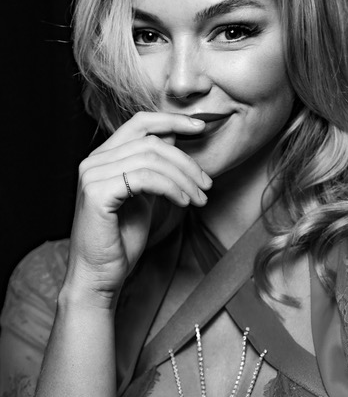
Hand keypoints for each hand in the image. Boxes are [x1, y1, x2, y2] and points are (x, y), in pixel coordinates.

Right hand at [62, 112, 211, 307]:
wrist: (100, 276)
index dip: (172, 120)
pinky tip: (183, 202)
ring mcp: (92, 175)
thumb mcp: (144, 195)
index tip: (201, 126)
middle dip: (186, 162)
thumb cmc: (122, 239)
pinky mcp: (97, 193)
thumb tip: (175, 138)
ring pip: (152, 159)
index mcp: (103, 157)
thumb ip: (154, 168)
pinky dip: (171, 188)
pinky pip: (145, 178)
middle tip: (207, 184)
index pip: (140, 123)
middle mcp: (93, 161)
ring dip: (184, 179)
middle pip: (151, 142)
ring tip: (198, 199)